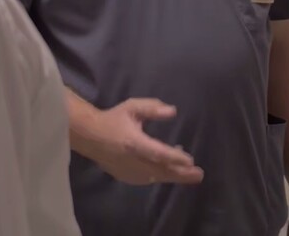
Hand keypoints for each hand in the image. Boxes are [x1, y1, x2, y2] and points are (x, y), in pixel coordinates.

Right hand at [79, 98, 204, 185]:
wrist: (89, 136)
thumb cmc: (113, 119)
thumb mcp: (132, 107)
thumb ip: (152, 108)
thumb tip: (172, 111)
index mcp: (134, 142)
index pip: (158, 153)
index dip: (174, 157)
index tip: (190, 160)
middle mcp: (132, 160)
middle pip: (160, 170)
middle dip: (181, 174)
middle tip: (198, 174)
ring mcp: (128, 171)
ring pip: (154, 178)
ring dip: (172, 176)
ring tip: (190, 174)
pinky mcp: (125, 177)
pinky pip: (146, 180)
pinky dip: (159, 177)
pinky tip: (169, 172)